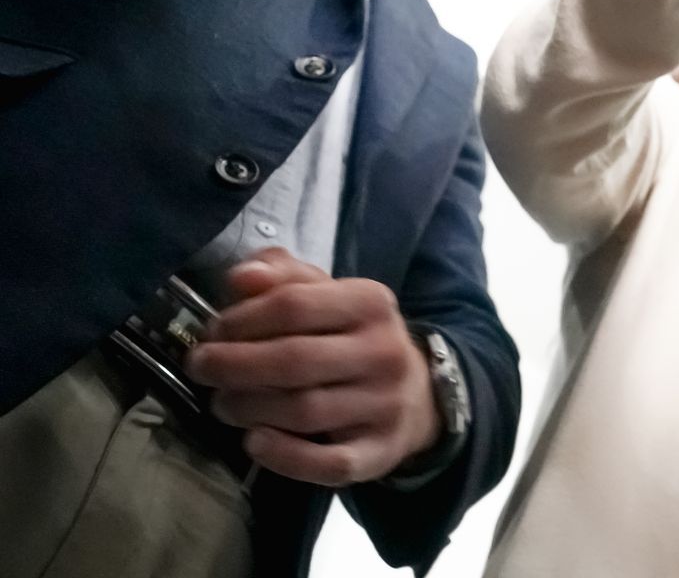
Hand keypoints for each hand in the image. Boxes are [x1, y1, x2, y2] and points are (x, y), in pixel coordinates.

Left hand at [187, 249, 441, 487]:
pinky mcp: (379, 452)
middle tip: (201, 369)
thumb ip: (283, 277)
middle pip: (293, 359)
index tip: (211, 332)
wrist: (415, 395)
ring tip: (223, 404)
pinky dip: (283, 456)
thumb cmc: (351, 339)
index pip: (293, 304)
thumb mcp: (327, 296)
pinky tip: (253, 443)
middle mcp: (385, 351)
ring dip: (247, 408)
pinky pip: (327, 463)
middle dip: (232, 365)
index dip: (240, 319)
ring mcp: (386, 404)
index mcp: (372, 302)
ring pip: (303, 410)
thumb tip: (243, 278)